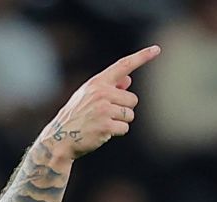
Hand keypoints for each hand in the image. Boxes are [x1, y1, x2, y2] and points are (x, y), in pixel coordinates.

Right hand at [41, 45, 160, 160]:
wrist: (60, 139)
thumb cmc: (76, 116)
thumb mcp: (88, 96)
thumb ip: (109, 87)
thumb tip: (128, 79)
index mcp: (97, 83)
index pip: (124, 66)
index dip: (142, 57)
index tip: (156, 49)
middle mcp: (101, 93)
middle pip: (132, 99)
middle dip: (124, 109)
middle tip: (105, 115)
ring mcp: (103, 110)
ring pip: (130, 115)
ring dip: (120, 122)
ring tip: (102, 124)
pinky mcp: (105, 126)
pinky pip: (125, 128)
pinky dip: (116, 132)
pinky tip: (102, 133)